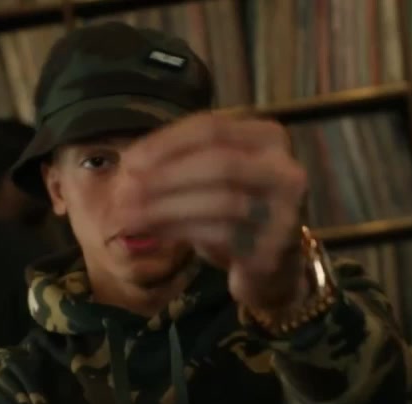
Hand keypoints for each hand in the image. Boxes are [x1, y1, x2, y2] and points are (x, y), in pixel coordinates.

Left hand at [116, 113, 310, 315]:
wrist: (274, 266)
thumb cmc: (235, 213)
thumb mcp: (211, 178)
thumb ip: (179, 163)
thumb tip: (127, 168)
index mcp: (269, 137)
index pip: (212, 128)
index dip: (165, 143)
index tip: (127, 163)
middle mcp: (286, 170)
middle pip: (220, 162)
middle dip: (165, 177)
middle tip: (124, 193)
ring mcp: (286, 210)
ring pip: (221, 201)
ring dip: (166, 209)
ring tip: (128, 217)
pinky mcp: (274, 247)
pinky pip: (222, 235)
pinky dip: (182, 232)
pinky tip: (154, 234)